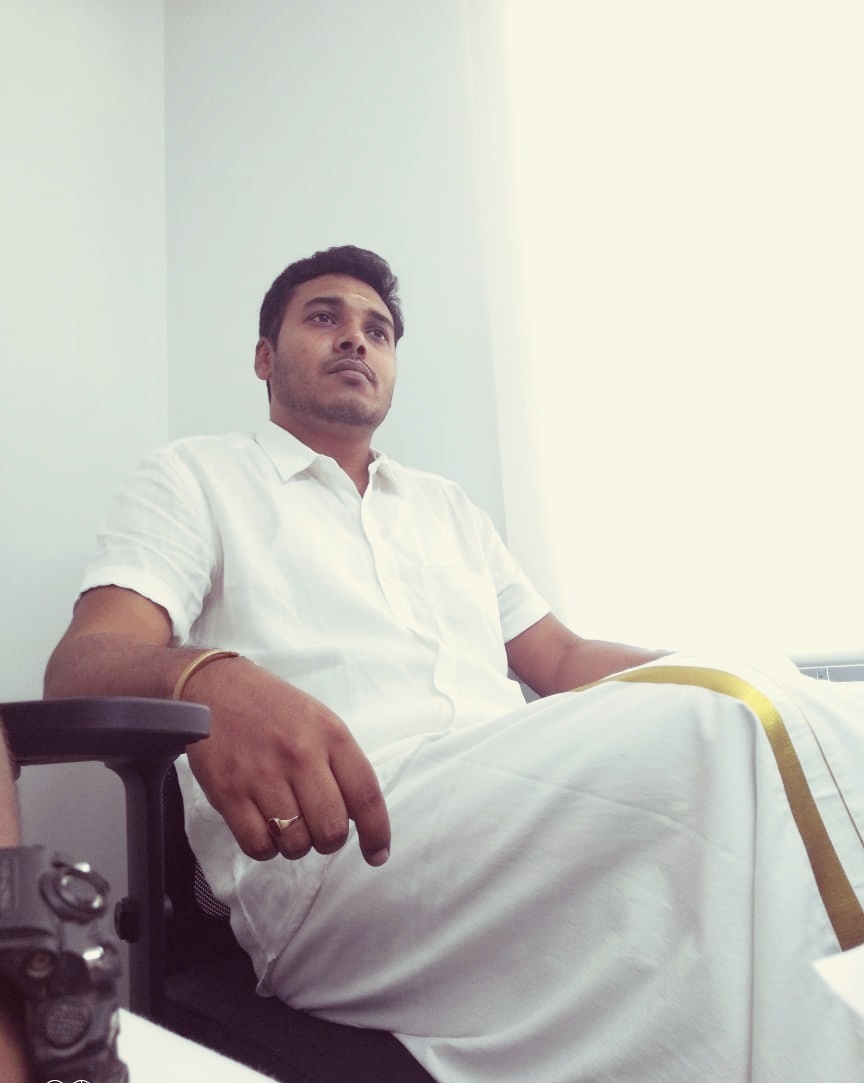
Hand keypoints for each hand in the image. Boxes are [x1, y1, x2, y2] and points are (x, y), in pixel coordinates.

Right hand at [185, 659, 389, 865]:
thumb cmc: (275, 709)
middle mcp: (300, 754)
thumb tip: (358, 818)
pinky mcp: (228, 792)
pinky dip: (265, 847)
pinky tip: (264, 827)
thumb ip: (341, 765)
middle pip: (331, 829)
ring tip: (287, 822)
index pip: (365, 795)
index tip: (377, 855)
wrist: (216, 687)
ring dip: (295, 845)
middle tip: (318, 828)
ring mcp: (262, 774)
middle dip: (329, 841)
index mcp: (330, 735)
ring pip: (295, 844)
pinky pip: (258, 846)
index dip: (376, 833)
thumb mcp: (320, 721)